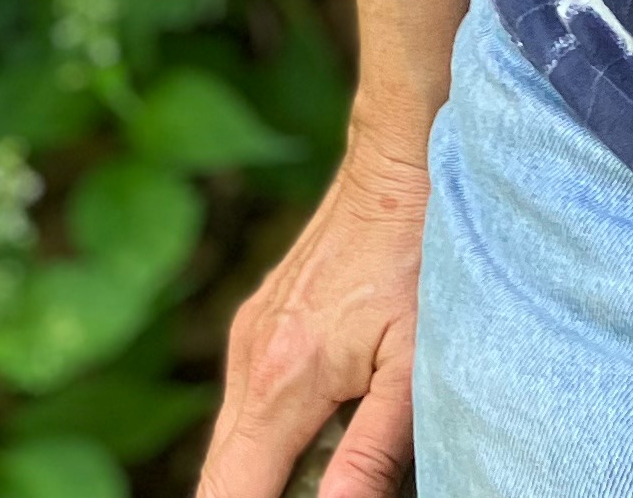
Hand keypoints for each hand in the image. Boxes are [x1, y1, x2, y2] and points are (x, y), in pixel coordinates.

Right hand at [197, 133, 431, 497]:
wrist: (396, 167)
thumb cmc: (415, 262)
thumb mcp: (414, 368)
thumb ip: (373, 454)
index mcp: (283, 381)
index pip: (230, 492)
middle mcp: (248, 360)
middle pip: (216, 478)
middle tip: (309, 496)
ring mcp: (247, 338)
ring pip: (227, 445)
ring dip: (258, 480)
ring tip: (316, 479)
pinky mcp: (257, 324)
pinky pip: (243, 409)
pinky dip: (264, 445)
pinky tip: (314, 446)